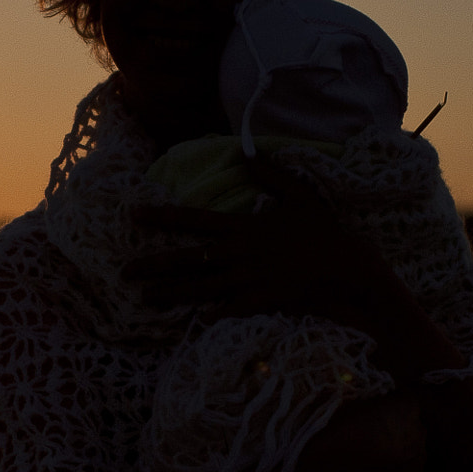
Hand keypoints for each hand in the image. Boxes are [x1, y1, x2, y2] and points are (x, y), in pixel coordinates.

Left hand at [123, 157, 383, 322]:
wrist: (347, 268)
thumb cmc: (323, 229)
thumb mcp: (299, 194)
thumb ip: (270, 173)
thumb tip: (245, 153)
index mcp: (244, 227)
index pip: (193, 220)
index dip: (162, 218)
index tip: (133, 215)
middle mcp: (239, 254)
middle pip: (188, 260)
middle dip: (154, 265)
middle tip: (125, 270)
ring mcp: (248, 280)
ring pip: (200, 288)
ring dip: (172, 292)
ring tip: (145, 297)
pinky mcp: (260, 302)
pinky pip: (228, 309)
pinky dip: (210, 313)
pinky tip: (192, 318)